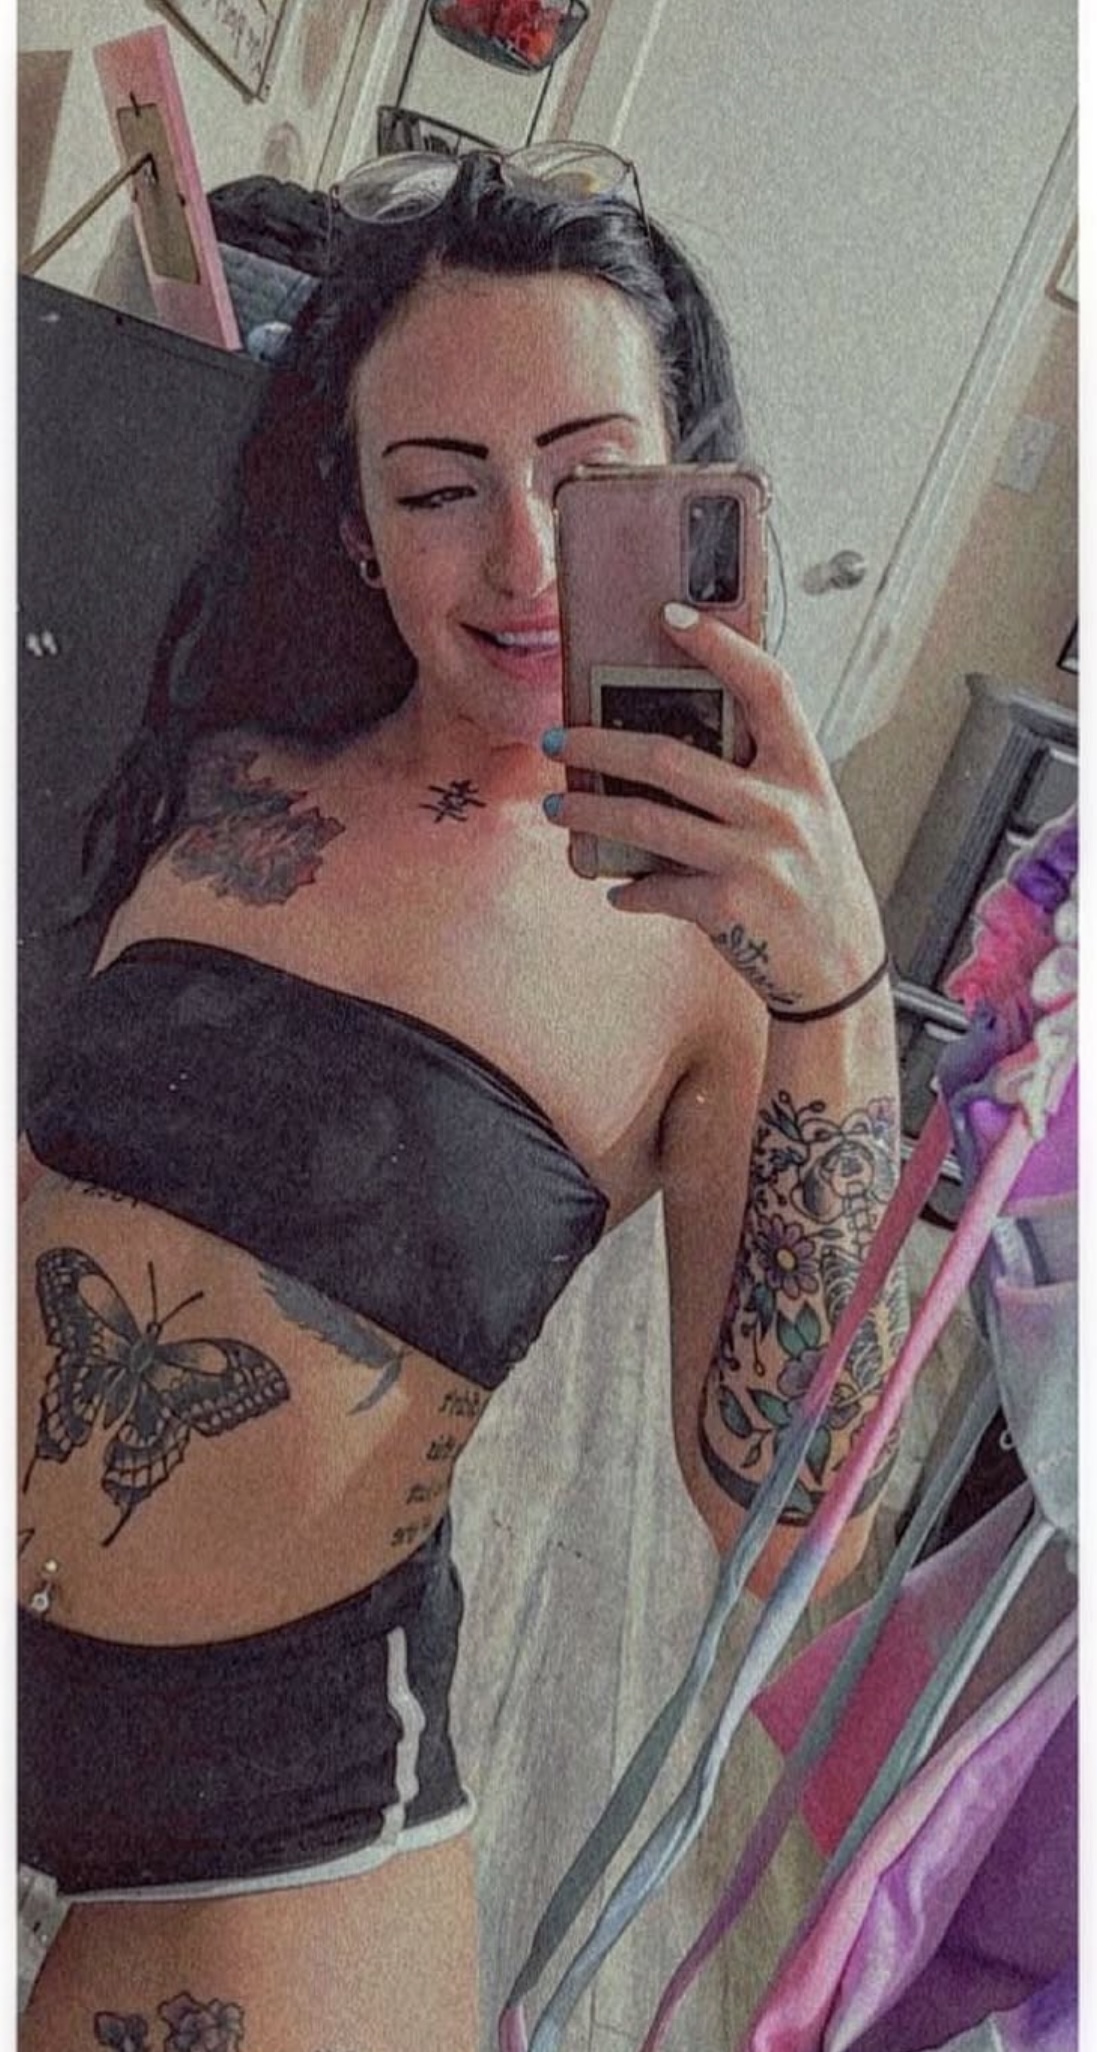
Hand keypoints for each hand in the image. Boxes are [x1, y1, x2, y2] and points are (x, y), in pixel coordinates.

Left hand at [543, 605, 884, 1011]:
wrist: (839, 970)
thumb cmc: (815, 886)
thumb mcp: (805, 819)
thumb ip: (756, 782)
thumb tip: (667, 757)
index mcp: (805, 774)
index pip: (768, 689)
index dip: (722, 647)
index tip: (671, 616)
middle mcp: (784, 809)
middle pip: (672, 757)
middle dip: (599, 744)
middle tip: (557, 738)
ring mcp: (758, 859)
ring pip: (648, 821)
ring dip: (591, 811)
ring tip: (560, 805)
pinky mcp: (731, 908)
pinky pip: (657, 888)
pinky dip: (630, 889)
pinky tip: (617, 888)